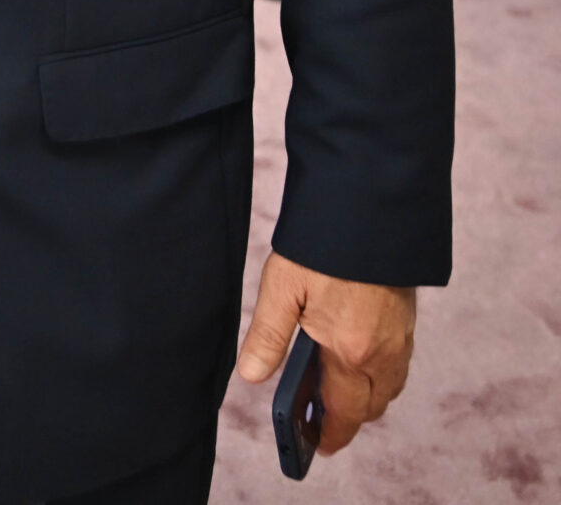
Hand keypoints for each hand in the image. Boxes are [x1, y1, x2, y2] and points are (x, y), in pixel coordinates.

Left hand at [235, 251, 418, 456]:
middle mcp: (384, 352)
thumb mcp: (282, 290)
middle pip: (370, 406)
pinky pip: (396, 364)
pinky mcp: (406, 320)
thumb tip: (252, 376)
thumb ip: (268, 338)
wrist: (369, 211)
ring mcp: (401, 338)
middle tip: (319, 422)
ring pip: (387, 387)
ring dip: (364, 398)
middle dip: (347, 420)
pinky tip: (352, 359)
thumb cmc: (322, 249)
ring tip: (331, 393)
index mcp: (350, 351)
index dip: (330, 434)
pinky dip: (377, 375)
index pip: (344, 412)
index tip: (317, 447)